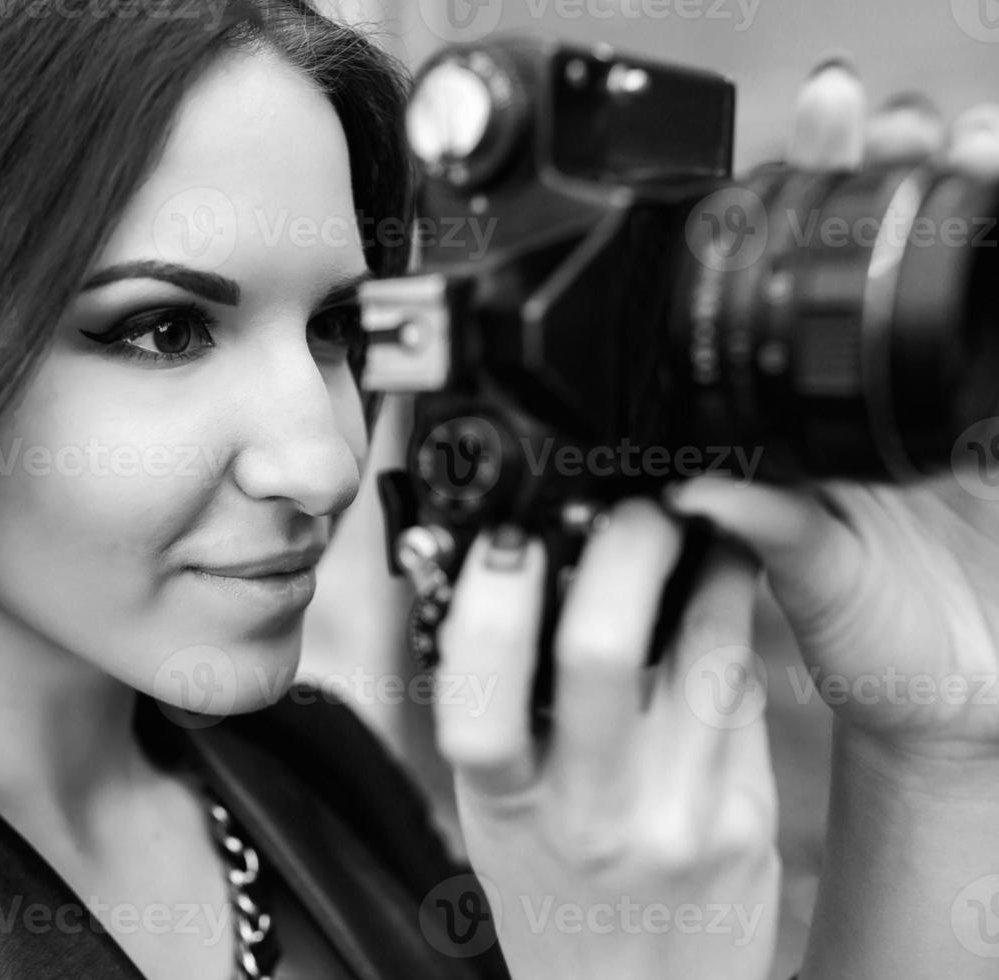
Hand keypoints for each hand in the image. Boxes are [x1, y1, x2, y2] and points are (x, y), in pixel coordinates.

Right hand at [432, 500, 778, 979]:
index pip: (481, 705)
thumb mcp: (498, 818)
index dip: (490, 608)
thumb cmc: (556, 896)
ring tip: (686, 522)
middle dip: (617, 550)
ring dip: (699, 563)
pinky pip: (741, 686)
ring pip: (701, 651)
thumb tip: (511, 582)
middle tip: (626, 509)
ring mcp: (681, 813)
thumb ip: (501, 720)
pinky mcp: (750, 812)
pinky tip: (717, 584)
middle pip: (599, 653)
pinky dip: (727, 616)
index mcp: (507, 810)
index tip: (506, 540)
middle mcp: (595, 813)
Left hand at [667, 66, 998, 767]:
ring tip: (986, 140)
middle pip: (906, 254)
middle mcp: (889, 395)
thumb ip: (773, 535)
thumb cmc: (869, 647)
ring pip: (984, 281)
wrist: (958, 707)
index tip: (821, 125)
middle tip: (910, 117)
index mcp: (820, 417)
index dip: (820, 200)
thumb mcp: (816, 584)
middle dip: (912, 170)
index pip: (815, 281)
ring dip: (994, 203)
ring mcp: (966, 406)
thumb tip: (700, 488)